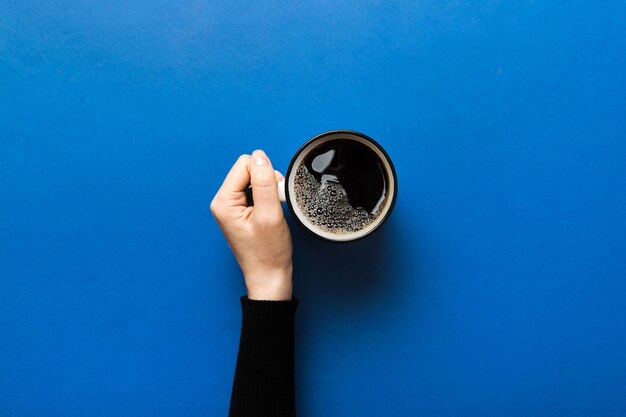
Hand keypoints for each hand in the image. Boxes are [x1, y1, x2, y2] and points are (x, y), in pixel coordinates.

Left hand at [210, 150, 292, 300]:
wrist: (270, 277)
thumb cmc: (268, 253)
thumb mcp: (269, 214)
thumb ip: (264, 182)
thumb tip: (260, 156)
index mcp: (223, 201)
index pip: (245, 164)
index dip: (265, 176)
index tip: (272, 198)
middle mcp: (223, 202)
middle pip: (249, 170)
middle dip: (267, 182)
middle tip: (274, 206)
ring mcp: (232, 207)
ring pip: (254, 179)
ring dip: (269, 191)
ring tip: (273, 212)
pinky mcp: (241, 211)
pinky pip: (256, 191)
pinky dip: (268, 198)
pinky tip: (271, 214)